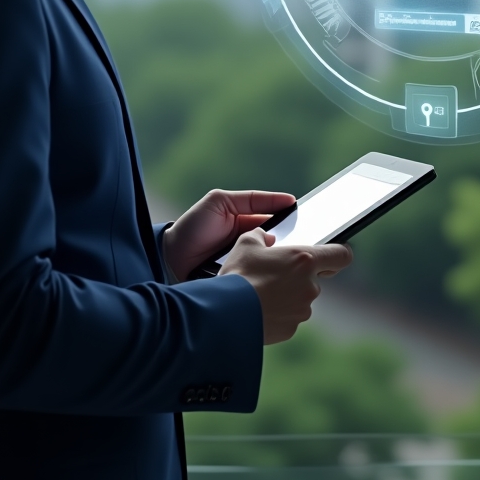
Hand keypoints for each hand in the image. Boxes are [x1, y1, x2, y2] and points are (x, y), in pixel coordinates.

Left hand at [161, 189, 295, 281]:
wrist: (170, 258)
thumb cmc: (193, 227)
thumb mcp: (220, 201)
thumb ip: (252, 199)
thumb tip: (287, 200)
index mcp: (247, 223)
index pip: (277, 221)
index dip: (292, 220)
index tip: (309, 220)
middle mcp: (249, 244)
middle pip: (278, 243)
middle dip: (290, 243)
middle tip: (304, 241)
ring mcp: (247, 263)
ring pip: (272, 261)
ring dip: (279, 260)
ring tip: (292, 257)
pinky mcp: (243, 280)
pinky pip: (260, 276)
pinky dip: (267, 274)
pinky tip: (276, 273)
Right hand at [219, 229, 352, 343]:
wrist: (226, 313)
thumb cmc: (239, 275)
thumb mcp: (246, 243)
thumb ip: (262, 236)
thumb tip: (266, 238)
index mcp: (304, 259)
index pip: (341, 255)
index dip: (339, 253)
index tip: (333, 254)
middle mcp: (310, 286)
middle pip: (313, 278)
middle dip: (297, 276)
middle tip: (273, 274)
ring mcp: (302, 310)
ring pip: (300, 299)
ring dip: (286, 296)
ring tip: (260, 294)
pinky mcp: (291, 329)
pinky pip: (289, 317)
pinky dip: (278, 313)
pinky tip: (259, 309)